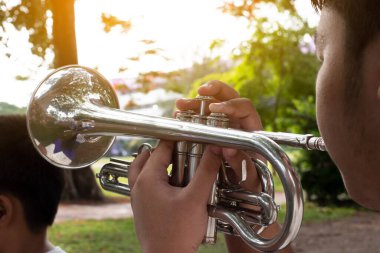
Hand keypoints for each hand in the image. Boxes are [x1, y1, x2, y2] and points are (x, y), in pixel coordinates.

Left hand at [128, 141, 221, 252]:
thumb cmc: (178, 233)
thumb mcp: (196, 198)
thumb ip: (206, 170)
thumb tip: (216, 148)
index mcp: (147, 179)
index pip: (161, 148)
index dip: (177, 139)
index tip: (192, 136)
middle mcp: (138, 186)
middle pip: (150, 157)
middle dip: (168, 151)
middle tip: (186, 150)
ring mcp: (138, 198)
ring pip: (145, 170)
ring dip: (162, 165)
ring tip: (181, 165)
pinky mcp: (143, 208)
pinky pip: (147, 185)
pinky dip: (159, 179)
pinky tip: (176, 185)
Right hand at [177, 80, 293, 252]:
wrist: (241, 195)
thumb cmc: (249, 186)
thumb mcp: (248, 178)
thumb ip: (242, 164)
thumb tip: (228, 148)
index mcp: (252, 129)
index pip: (244, 107)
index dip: (231, 105)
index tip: (216, 110)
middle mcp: (237, 123)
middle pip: (229, 96)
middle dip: (215, 90)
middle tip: (200, 91)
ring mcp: (223, 125)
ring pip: (211, 104)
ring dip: (196, 101)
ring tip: (180, 105)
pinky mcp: (209, 130)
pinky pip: (200, 116)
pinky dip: (189, 113)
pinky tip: (178, 113)